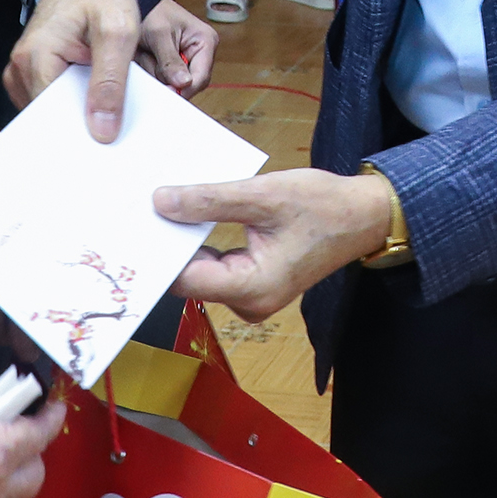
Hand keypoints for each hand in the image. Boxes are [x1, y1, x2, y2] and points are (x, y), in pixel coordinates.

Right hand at [4, 0, 138, 142]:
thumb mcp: (118, 33)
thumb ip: (111, 82)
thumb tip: (101, 131)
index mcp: (35, 58)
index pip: (53, 119)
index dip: (82, 134)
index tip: (109, 146)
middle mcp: (19, 67)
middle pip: (50, 118)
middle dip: (81, 127)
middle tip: (115, 132)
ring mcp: (22, 70)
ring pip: (51, 112)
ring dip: (78, 114)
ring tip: (107, 109)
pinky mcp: (31, 71)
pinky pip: (51, 100)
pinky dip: (73, 103)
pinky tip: (96, 98)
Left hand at [135, 0, 214, 97]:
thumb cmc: (151, 9)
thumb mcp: (159, 34)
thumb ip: (170, 61)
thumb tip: (184, 83)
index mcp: (205, 41)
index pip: (202, 77)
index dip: (185, 89)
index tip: (168, 92)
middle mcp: (199, 52)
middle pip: (187, 84)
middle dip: (166, 76)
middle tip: (151, 60)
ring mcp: (184, 59)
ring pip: (171, 82)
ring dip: (154, 70)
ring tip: (146, 51)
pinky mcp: (170, 63)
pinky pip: (160, 78)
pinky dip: (149, 68)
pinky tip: (145, 54)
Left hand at [157, 168, 391, 321]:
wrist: (362, 215)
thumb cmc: (322, 205)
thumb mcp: (263, 196)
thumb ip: (210, 201)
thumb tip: (161, 202)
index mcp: (253, 288)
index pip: (186, 280)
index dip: (158, 253)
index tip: (134, 224)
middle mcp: (249, 302)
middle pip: (190, 277)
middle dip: (168, 244)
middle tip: (139, 207)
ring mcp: (251, 295)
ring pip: (200, 270)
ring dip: (184, 240)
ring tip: (160, 205)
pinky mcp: (253, 281)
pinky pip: (215, 265)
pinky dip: (201, 241)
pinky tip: (188, 212)